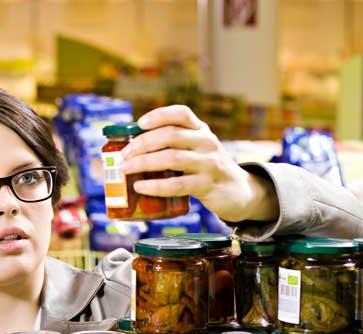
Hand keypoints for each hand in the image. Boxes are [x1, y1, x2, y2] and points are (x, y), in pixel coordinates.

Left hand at [120, 105, 277, 222]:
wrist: (238, 191)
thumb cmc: (206, 169)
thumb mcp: (197, 150)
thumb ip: (174, 145)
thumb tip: (131, 149)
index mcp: (202, 130)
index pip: (182, 114)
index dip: (159, 115)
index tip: (139, 123)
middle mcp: (207, 142)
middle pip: (171, 135)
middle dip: (143, 143)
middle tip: (124, 154)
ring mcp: (209, 163)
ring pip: (172, 158)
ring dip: (144, 162)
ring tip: (125, 169)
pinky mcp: (207, 185)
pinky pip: (177, 184)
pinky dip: (155, 186)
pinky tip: (140, 186)